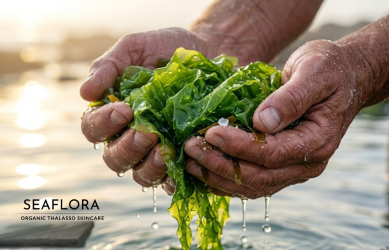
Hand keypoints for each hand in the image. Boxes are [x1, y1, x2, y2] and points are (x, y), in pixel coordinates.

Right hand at [81, 28, 218, 188]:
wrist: (210, 52)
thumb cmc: (168, 50)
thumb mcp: (136, 48)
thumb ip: (109, 66)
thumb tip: (85, 93)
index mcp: (113, 113)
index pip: (94, 129)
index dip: (103, 124)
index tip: (124, 109)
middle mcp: (130, 137)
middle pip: (114, 159)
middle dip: (127, 149)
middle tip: (146, 133)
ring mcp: (156, 151)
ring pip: (141, 175)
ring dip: (149, 167)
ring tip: (163, 150)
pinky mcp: (182, 159)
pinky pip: (172, 181)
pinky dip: (174, 181)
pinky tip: (181, 168)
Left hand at [184, 39, 363, 197]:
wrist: (344, 77)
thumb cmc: (329, 69)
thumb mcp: (314, 72)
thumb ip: (291, 98)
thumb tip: (262, 121)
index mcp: (317, 141)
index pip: (272, 153)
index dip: (239, 146)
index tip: (211, 132)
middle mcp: (306, 163)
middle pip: (258, 176)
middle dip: (220, 165)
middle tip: (190, 149)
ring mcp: (293, 168)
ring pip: (252, 185)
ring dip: (218, 177)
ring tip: (189, 162)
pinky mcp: (280, 165)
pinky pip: (252, 182)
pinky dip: (226, 180)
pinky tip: (204, 172)